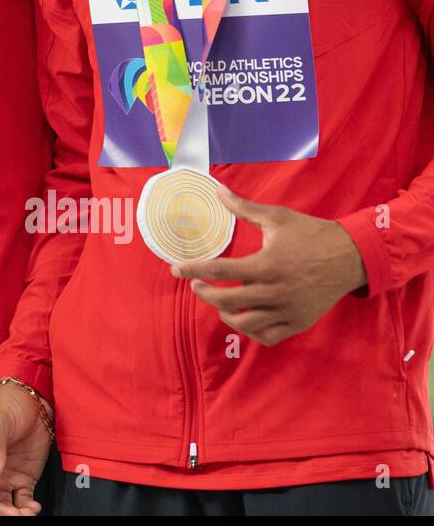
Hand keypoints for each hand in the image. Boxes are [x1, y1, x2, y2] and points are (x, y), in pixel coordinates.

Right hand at [0, 383, 51, 516]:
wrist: (30, 400)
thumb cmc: (6, 405)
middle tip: (14, 514)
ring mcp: (6, 475)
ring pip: (5, 503)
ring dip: (14, 512)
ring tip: (27, 513)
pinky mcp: (23, 477)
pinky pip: (23, 498)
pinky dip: (27, 507)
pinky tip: (33, 507)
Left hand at [173, 184, 367, 345]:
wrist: (350, 256)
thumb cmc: (310, 234)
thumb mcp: (277, 217)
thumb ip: (243, 207)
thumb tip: (217, 190)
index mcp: (267, 264)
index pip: (221, 270)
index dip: (194, 270)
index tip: (176, 269)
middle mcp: (276, 291)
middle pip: (228, 301)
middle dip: (205, 293)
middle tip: (196, 285)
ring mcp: (288, 310)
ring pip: (246, 323)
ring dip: (225, 314)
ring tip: (218, 302)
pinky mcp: (299, 322)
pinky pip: (268, 336)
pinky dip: (250, 330)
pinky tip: (241, 317)